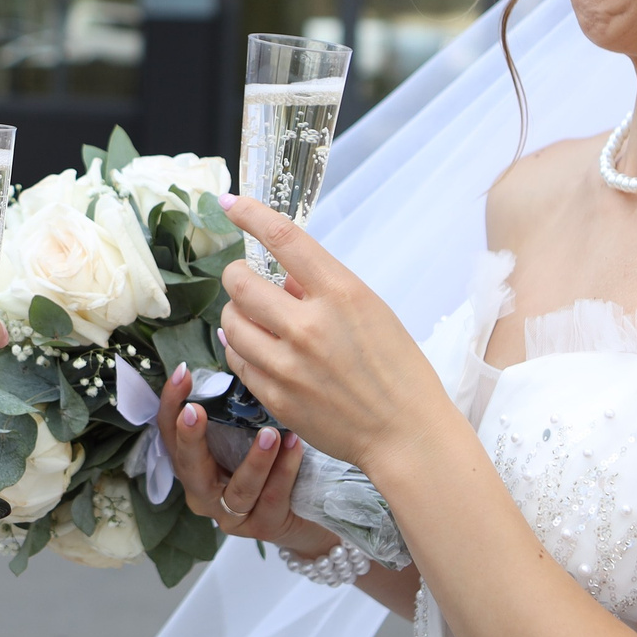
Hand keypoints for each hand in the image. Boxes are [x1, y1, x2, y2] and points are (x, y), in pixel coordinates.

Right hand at [152, 364, 338, 558]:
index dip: (170, 404)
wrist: (309, 513)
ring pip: (237, 490)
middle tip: (196, 410)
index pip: (169, 434)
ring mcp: (233, 516)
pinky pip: (271, 499)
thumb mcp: (249, 432)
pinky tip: (295, 448)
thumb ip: (237, 403)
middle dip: (190, 438)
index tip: (182, 372)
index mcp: (193, 466)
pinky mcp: (264, 527)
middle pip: (188, 467)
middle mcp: (205, 493)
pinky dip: (283, 473)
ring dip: (254, 461)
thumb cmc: (273, 464)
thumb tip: (231, 341)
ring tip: (272, 433)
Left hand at [215, 195, 452, 475]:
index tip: (230, 204)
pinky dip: (241, 348)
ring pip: (230, 322)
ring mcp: (289, 364)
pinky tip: (258, 349)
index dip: (250, 214)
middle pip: (240, 283)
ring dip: (235, 313)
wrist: (406, 433)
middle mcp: (309, 326)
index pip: (284, 239)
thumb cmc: (398, 368)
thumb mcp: (372, 311)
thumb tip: (282, 279)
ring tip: (254, 318)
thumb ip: (324, 290)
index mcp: (342, 294)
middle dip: (237, 275)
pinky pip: (237, 360)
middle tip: (246, 280)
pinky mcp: (275, 396)